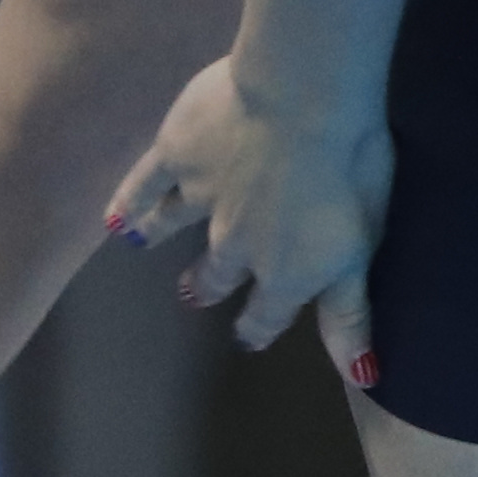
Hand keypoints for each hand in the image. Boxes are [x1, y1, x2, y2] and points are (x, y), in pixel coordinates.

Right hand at [107, 57, 393, 383]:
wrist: (304, 99)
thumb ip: (350, 312)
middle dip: (210, 284)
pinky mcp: (177, 154)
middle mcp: (236, 244)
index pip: (269, 312)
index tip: (248, 338)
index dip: (259, 326)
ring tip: (141, 243)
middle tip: (195, 293)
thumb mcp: (363, 248)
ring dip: (159, 234)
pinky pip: (146, 184)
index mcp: (286, 270)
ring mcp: (201, 198)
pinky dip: (129, 200)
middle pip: (219, 272)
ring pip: (174, 224)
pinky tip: (114, 215)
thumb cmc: (350, 170)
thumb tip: (361, 377)